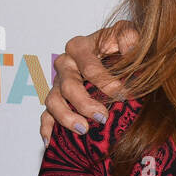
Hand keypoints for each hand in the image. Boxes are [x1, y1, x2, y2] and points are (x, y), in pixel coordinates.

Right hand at [40, 21, 139, 143]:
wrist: (116, 51)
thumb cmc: (121, 42)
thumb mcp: (128, 33)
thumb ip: (129, 37)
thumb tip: (129, 50)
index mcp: (80, 47)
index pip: (90, 67)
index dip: (105, 81)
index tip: (122, 94)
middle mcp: (66, 64)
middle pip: (68, 85)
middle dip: (84, 103)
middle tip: (102, 116)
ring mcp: (58, 83)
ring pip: (53, 101)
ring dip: (66, 117)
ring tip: (84, 130)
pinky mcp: (57, 99)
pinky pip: (46, 115)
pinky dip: (47, 128)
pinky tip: (51, 141)